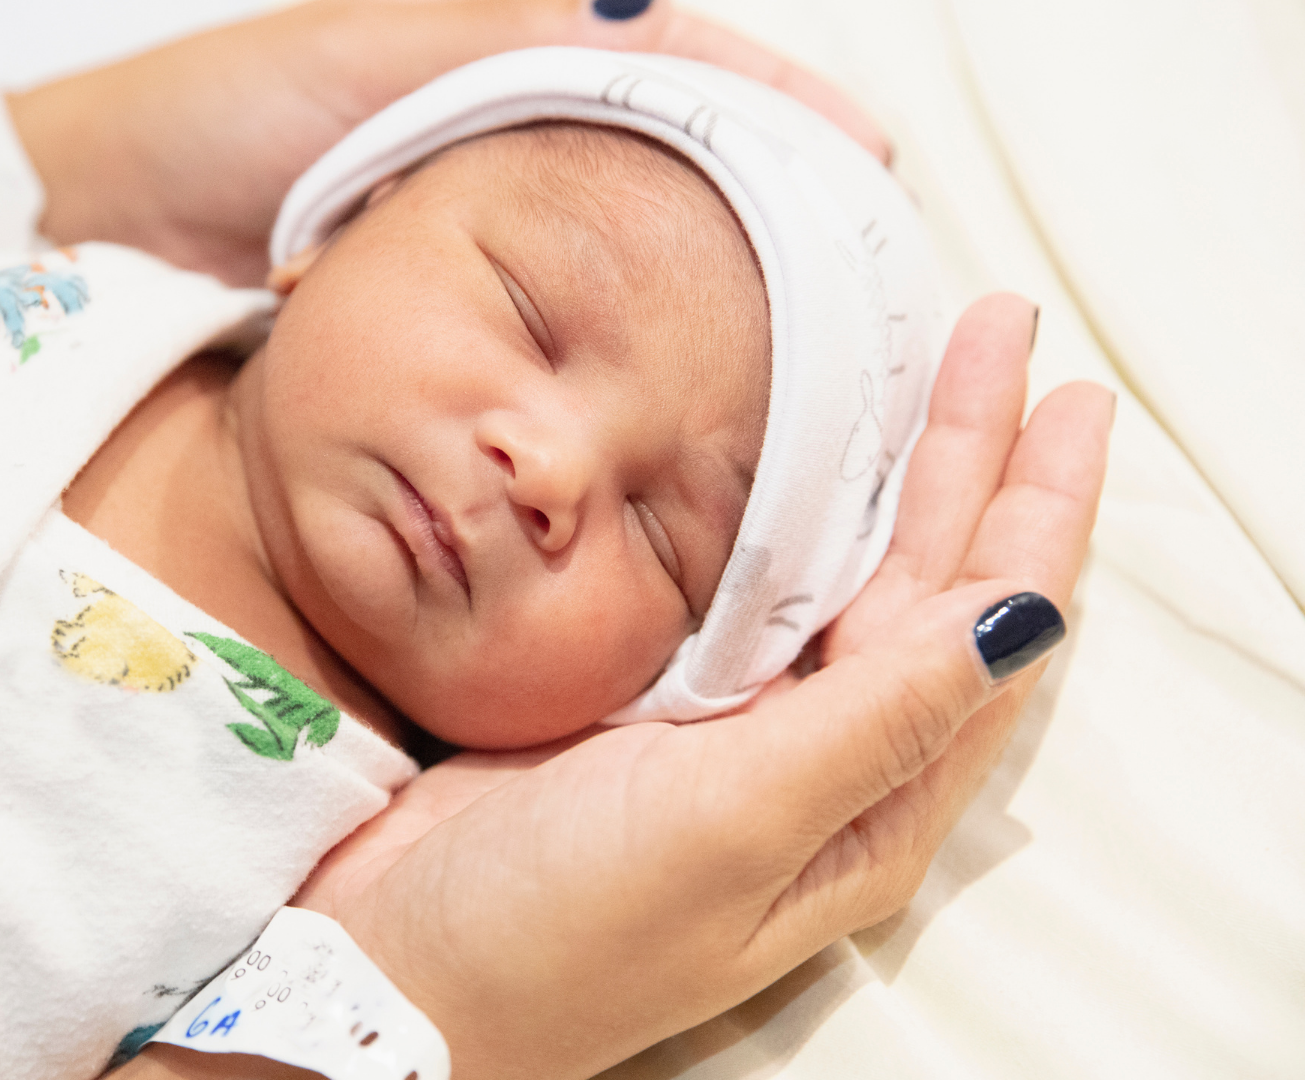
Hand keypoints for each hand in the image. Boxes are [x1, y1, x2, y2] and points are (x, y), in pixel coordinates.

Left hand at [8, 0, 889, 286]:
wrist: (109, 218)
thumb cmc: (229, 114)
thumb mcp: (379, 50)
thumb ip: (516, 40)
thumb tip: (650, 20)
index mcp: (513, 56)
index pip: (682, 65)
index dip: (778, 108)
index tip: (869, 159)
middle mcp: (517, 142)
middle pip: (675, 170)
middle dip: (768, 213)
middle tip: (859, 276)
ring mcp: (487, 235)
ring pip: (627, 257)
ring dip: (707, 294)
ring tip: (796, 343)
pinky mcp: (449, 313)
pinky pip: (555, 326)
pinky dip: (614, 351)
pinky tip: (665, 388)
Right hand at [272, 294, 1112, 1078]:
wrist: (383, 972)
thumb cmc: (553, 932)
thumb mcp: (731, 827)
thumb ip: (872, 722)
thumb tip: (1021, 618)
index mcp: (863, 812)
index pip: (983, 633)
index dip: (1032, 509)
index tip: (1067, 394)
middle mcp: (812, 768)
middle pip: (924, 586)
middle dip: (970, 459)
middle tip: (1002, 331)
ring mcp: (725, 733)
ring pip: (839, 577)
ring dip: (887, 473)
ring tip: (931, 371)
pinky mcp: (638, 703)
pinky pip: (740, 585)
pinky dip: (779, 506)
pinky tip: (797, 452)